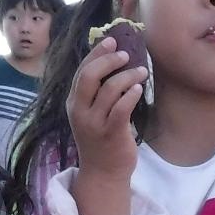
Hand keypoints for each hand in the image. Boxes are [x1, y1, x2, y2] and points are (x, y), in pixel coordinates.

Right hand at [67, 35, 145, 181]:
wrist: (103, 173)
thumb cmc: (101, 140)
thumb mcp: (91, 114)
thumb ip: (96, 92)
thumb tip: (112, 61)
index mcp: (73, 103)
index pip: (81, 71)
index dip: (96, 53)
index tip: (111, 40)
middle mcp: (80, 111)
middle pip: (90, 75)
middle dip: (109, 60)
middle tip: (126, 54)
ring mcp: (94, 123)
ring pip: (110, 89)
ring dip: (128, 76)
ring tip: (141, 72)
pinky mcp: (111, 133)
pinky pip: (122, 107)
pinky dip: (132, 94)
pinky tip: (139, 89)